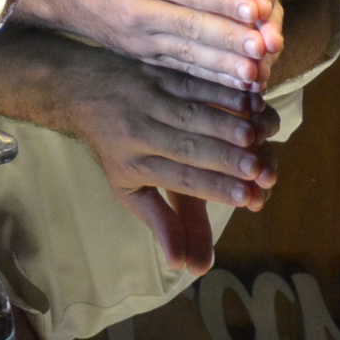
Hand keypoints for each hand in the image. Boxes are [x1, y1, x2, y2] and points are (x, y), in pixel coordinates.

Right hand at [39, 0, 282, 88]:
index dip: (222, 0)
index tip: (254, 9)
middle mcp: (141, 11)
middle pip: (191, 26)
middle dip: (229, 37)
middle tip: (264, 45)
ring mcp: (144, 39)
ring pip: (190, 53)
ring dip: (225, 64)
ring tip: (256, 71)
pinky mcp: (149, 57)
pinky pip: (185, 68)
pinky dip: (213, 77)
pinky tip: (240, 82)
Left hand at [45, 54, 276, 269]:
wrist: (81, 90)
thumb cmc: (115, 148)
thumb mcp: (129, 189)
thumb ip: (162, 222)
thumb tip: (183, 265)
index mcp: (136, 164)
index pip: (178, 179)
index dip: (213, 188)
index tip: (247, 198)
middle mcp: (141, 132)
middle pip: (187, 147)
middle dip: (224, 159)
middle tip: (259, 170)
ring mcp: (148, 100)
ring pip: (191, 113)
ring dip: (226, 123)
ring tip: (256, 137)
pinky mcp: (157, 74)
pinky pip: (192, 82)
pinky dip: (220, 90)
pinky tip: (247, 98)